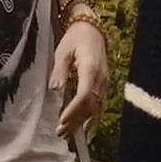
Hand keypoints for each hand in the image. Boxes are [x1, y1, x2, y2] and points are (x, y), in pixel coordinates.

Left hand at [50, 12, 108, 136]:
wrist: (91, 28)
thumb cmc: (74, 38)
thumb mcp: (62, 51)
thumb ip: (59, 71)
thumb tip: (54, 91)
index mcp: (90, 68)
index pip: (84, 95)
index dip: (73, 110)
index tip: (61, 121)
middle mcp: (101, 78)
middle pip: (91, 105)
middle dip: (76, 121)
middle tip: (60, 133)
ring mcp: (105, 82)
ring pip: (97, 107)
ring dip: (82, 121)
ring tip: (67, 133)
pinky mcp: (104, 84)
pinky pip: (99, 104)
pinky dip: (90, 116)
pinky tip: (81, 125)